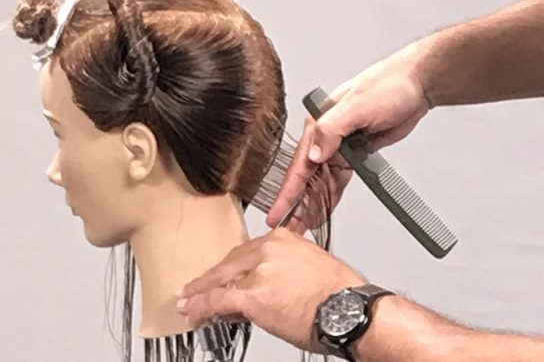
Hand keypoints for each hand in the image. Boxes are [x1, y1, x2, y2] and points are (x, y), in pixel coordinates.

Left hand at [177, 229, 365, 351]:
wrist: (347, 311)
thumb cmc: (340, 295)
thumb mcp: (314, 267)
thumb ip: (289, 269)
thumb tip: (273, 285)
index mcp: (285, 239)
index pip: (247, 250)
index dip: (231, 267)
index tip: (224, 275)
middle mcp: (269, 250)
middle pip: (230, 262)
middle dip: (212, 278)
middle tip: (198, 289)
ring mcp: (258, 272)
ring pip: (220, 281)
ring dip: (201, 294)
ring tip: (190, 303)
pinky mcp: (251, 296)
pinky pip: (216, 301)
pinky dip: (199, 307)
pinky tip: (192, 312)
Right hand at [267, 45, 431, 226]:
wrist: (418, 84)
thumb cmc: (389, 86)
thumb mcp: (358, 106)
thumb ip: (331, 129)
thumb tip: (313, 155)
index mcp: (319, 121)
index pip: (299, 164)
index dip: (288, 192)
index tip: (276, 214)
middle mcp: (326, 133)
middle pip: (307, 176)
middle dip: (296, 204)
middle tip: (287, 230)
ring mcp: (341, 144)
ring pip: (322, 180)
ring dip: (313, 203)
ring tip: (302, 227)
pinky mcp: (357, 151)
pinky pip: (339, 178)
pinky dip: (331, 195)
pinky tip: (323, 211)